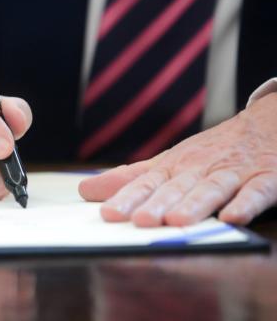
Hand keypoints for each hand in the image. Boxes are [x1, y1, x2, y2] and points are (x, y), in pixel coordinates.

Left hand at [79, 92, 276, 226]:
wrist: (267, 123)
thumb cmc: (211, 150)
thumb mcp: (169, 161)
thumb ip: (131, 178)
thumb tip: (86, 189)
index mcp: (175, 167)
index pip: (146, 183)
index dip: (128, 198)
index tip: (108, 213)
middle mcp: (200, 169)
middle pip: (176, 187)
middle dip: (157, 203)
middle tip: (140, 220)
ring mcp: (233, 172)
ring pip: (211, 188)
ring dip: (195, 203)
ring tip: (177, 220)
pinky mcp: (266, 177)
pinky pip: (257, 190)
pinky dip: (246, 202)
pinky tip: (234, 216)